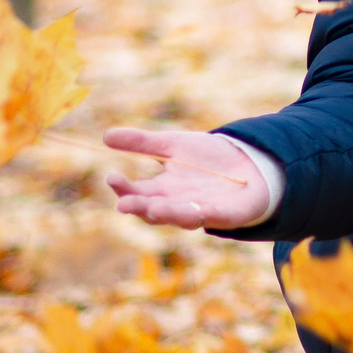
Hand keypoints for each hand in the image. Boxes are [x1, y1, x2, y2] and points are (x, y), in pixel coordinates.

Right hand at [106, 127, 278, 230]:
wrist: (247, 161)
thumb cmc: (206, 157)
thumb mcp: (172, 144)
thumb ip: (142, 143)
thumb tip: (105, 136)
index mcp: (162, 190)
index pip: (137, 193)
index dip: (124, 188)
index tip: (112, 177)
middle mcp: (178, 204)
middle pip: (154, 210)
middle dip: (139, 207)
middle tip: (124, 203)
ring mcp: (201, 211)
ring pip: (181, 217)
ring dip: (168, 214)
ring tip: (153, 207)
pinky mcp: (227, 214)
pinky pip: (215, 216)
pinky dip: (206, 214)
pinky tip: (199, 210)